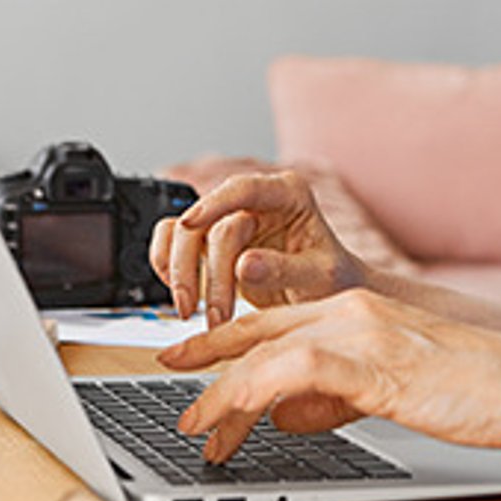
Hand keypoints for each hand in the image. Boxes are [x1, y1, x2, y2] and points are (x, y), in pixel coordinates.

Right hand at [149, 171, 367, 326]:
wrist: (329, 294)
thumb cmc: (332, 278)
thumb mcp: (320, 276)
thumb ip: (286, 269)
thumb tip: (244, 265)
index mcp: (288, 194)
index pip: (244, 188)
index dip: (214, 203)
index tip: (191, 224)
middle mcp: (255, 201)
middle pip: (207, 221)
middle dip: (197, 268)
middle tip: (202, 312)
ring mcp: (230, 219)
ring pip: (183, 232)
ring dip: (180, 273)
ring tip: (191, 312)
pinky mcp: (211, 240)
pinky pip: (174, 242)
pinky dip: (167, 265)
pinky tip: (179, 293)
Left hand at [158, 290, 500, 462]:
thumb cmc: (477, 389)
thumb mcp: (394, 389)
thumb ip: (338, 396)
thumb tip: (288, 416)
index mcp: (360, 311)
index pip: (277, 320)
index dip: (227, 338)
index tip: (191, 354)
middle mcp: (352, 311)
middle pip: (259, 329)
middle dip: (207, 354)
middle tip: (167, 370)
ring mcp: (359, 331)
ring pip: (265, 353)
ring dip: (221, 392)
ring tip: (198, 424)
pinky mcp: (369, 359)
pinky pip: (291, 372)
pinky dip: (251, 393)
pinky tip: (233, 415)